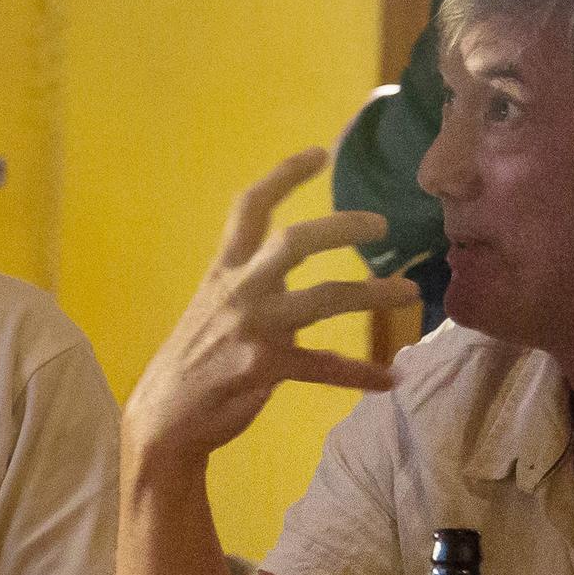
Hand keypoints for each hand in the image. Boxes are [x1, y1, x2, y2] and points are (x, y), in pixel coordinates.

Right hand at [119, 151, 419, 486]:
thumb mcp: (212, 310)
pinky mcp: (264, 368)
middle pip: (295, 242)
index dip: (284, 176)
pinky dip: (360, 373)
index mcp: (223, 271)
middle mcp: (238, 291)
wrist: (163, 420)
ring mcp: (252, 329)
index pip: (250, 208)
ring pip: (324, 299)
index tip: (320, 154)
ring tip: (409, 293)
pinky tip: (389, 377)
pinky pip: (323, 367)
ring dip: (373, 294)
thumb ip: (251, 289)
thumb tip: (296, 286)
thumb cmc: (193, 362)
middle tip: (381, 224)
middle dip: (342, 228)